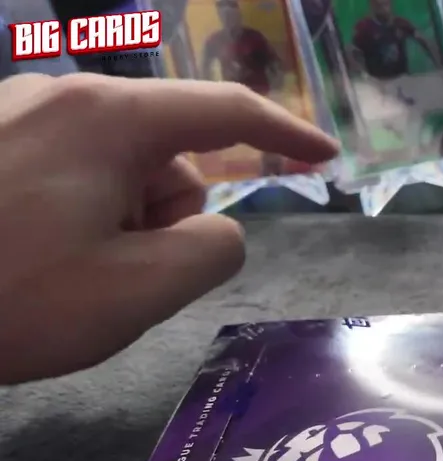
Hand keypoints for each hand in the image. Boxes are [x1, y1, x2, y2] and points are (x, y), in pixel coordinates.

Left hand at [0, 73, 337, 384]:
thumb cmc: (11, 297)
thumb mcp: (137, 291)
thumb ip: (214, 249)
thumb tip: (213, 227)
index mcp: (106, 117)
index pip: (225, 111)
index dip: (287, 134)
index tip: (325, 157)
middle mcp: (59, 95)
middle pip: (164, 150)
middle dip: (167, 213)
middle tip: (122, 276)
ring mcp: (12, 113)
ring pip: (113, 167)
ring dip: (119, 222)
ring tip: (64, 275)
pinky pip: (65, 170)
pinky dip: (76, 215)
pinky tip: (31, 259)